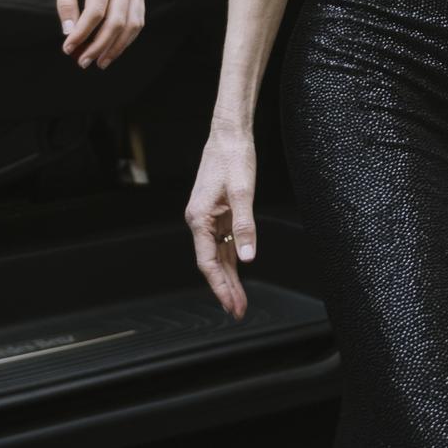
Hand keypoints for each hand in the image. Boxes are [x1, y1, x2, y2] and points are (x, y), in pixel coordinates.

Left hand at [56, 0, 145, 69]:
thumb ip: (66, 1)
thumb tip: (68, 32)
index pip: (95, 12)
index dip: (82, 34)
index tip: (67, 48)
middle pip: (116, 22)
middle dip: (99, 46)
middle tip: (83, 62)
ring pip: (132, 25)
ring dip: (116, 47)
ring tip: (100, 61)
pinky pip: (138, 19)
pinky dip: (127, 37)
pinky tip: (113, 48)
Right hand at [186, 124, 257, 317]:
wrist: (228, 136)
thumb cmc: (233, 159)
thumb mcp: (243, 193)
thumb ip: (245, 227)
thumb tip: (248, 257)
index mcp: (199, 219)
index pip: (207, 262)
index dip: (219, 286)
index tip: (230, 305)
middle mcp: (200, 222)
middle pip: (212, 264)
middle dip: (225, 289)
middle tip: (238, 311)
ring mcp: (208, 219)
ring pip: (218, 256)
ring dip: (228, 278)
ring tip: (238, 301)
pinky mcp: (218, 214)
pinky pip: (223, 244)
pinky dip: (231, 261)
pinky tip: (238, 274)